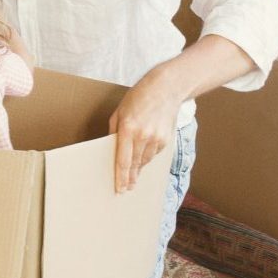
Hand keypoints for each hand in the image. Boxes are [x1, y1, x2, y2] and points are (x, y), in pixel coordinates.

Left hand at [108, 76, 182, 193]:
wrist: (165, 89)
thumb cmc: (138, 98)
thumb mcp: (119, 112)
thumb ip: (114, 131)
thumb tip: (112, 149)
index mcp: (128, 129)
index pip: (123, 160)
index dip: (120, 177)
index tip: (119, 188)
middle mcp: (143, 136)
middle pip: (134, 164)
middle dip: (130, 178)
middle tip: (126, 189)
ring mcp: (156, 138)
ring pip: (144, 161)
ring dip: (138, 168)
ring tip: (133, 177)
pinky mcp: (165, 139)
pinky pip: (153, 154)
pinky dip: (147, 156)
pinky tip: (143, 157)